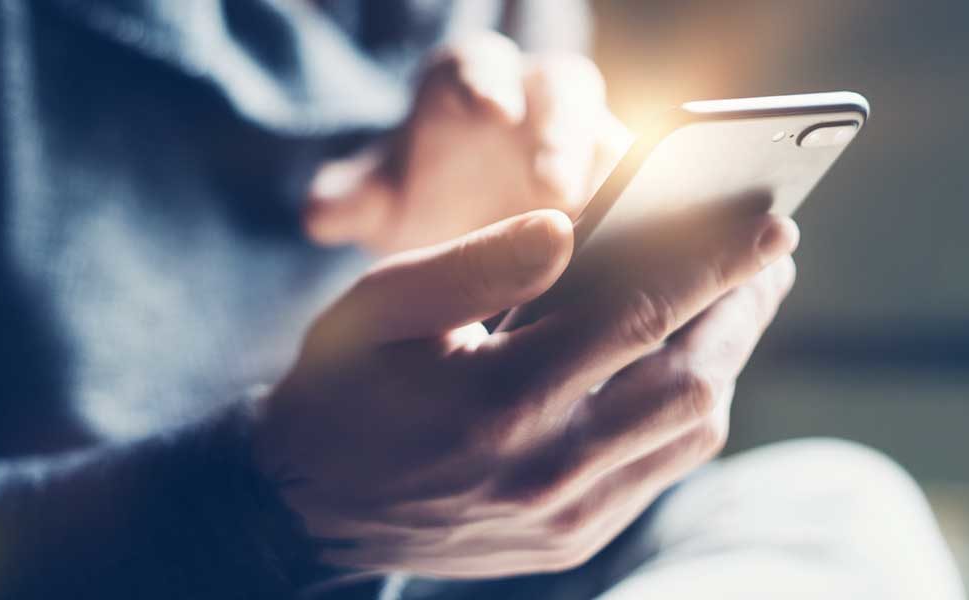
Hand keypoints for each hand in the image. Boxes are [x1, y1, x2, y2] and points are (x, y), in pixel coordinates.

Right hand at [254, 206, 797, 577]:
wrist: (310, 505)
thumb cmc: (344, 387)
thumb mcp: (383, 306)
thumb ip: (477, 263)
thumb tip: (572, 225)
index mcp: (496, 398)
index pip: (638, 316)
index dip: (715, 263)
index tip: (772, 223)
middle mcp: (545, 468)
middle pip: (692, 384)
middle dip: (744, 309)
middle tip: (769, 255)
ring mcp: (567, 514)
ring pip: (693, 431)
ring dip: (725, 358)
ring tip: (734, 300)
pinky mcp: (574, 538)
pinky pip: (665, 468)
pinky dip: (691, 408)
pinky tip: (685, 362)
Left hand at [302, 32, 629, 253]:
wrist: (461, 237)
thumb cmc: (417, 200)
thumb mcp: (378, 202)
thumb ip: (351, 200)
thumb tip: (320, 213)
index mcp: (472, 84)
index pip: (480, 64)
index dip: (485, 81)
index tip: (487, 110)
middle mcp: (538, 102)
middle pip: (566, 90)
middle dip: (564, 131)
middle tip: (558, 184)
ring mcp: (589, 141)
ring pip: (617, 141)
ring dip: (619, 183)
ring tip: (619, 232)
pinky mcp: (624, 185)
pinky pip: (647, 191)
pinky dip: (648, 222)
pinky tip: (643, 269)